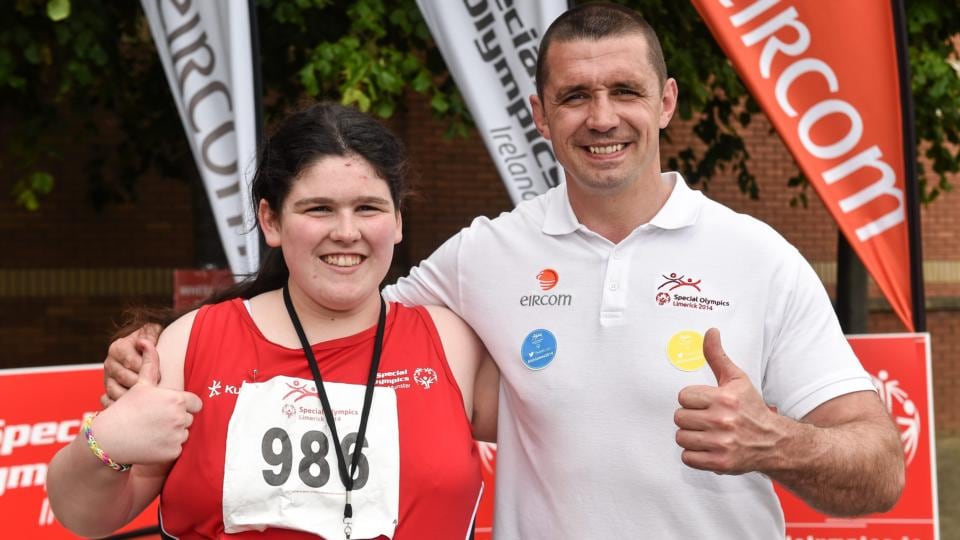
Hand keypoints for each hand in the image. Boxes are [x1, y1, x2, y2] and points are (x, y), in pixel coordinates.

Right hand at [92, 340, 201, 464]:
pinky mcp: (173, 452)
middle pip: (189, 419)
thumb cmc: (126, 409)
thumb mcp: (140, 385)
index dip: (183, 405)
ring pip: (184, 434)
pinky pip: (177, 449)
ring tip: (152, 431)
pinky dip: (167, 448)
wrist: (109, 439)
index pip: (195, 403)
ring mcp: (177, 436)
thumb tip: (146, 340)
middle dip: (177, 419)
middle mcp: (180, 417)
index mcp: (177, 399)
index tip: (167, 407)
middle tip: (155, 420)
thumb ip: (151, 364)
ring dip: (172, 434)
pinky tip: (151, 443)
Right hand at [101, 324, 160, 406]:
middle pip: (125, 378)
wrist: (143, 350)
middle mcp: (110, 363)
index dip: (147, 370)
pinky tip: (133, 410)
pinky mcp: (107, 392)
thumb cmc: (152, 342)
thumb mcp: (152, 334)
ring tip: (148, 401)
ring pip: (115, 391)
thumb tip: (144, 342)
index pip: (131, 362)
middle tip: (157, 390)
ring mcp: (107, 378)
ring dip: (133, 397)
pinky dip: (119, 406)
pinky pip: (107, 402)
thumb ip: (150, 337)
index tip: (160, 376)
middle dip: (143, 384)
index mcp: (118, 348)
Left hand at [674, 328, 783, 473]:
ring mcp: (721, 444)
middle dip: (690, 418)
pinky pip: (688, 458)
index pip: (683, 396)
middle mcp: (723, 421)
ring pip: (681, 437)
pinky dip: (694, 455)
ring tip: (705, 433)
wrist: (774, 442)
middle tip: (704, 419)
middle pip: (679, 417)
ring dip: (690, 436)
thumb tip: (709, 332)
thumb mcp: (737, 379)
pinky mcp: (720, 463)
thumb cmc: (752, 409)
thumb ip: (718, 356)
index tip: (704, 403)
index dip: (692, 400)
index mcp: (724, 399)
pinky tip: (707, 447)